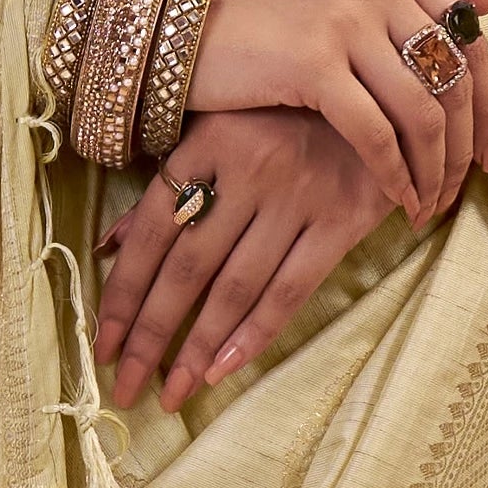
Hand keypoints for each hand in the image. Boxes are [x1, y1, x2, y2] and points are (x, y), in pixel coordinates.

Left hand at [95, 108, 386, 410]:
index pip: (153, 230)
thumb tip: (108, 246)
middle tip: (124, 388)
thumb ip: (170, 185)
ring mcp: (300, 195)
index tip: (101, 346)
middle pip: (188, 268)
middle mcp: (251, 168)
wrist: (386, 93)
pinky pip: (291, 287)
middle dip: (150, 336)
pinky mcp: (344, 218)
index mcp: (210, 141)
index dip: (122, 293)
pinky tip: (224, 368)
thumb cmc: (289, 113)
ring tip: (171, 394)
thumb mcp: (222, 127)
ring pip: (235, 287)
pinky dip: (255, 333)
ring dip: (196, 348)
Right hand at [185, 0, 487, 222]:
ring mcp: (346, 18)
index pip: (468, 36)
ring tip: (427, 203)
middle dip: (467, 144)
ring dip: (433, 169)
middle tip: (464, 188)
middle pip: (455, 77)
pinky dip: (394, 174)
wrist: (172, 13)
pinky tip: (396, 199)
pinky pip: (375, 132)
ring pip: (422, 111)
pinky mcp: (313, 62)